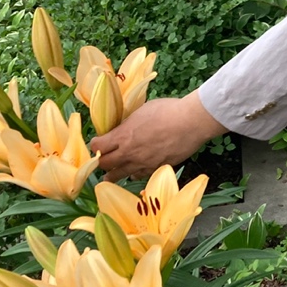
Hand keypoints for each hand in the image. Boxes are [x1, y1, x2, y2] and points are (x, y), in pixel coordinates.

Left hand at [90, 92, 227, 181]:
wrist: (191, 123)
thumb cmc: (168, 111)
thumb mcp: (142, 111)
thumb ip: (129, 123)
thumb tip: (123, 127)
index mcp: (123, 135)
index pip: (97, 147)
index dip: (95, 145)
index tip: (98, 142)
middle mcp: (129, 153)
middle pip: (105, 165)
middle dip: (101, 162)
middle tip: (103, 159)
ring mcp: (143, 164)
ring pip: (120, 176)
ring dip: (114, 174)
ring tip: (112, 175)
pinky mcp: (156, 169)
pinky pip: (139, 176)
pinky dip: (134, 174)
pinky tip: (136, 170)